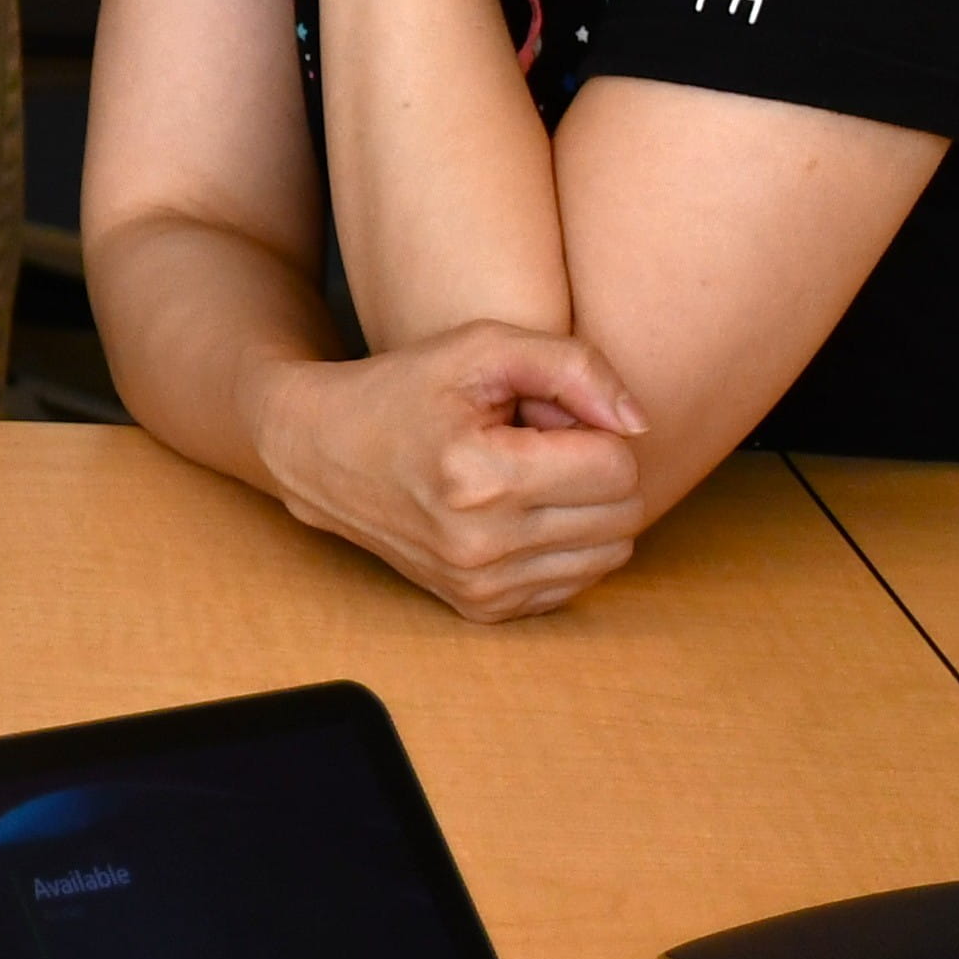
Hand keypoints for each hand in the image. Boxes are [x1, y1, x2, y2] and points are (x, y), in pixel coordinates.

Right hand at [245, 325, 651, 620]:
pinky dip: (564, 545)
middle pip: (623, 515)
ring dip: (584, 510)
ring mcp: (481, 586)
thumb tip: (639, 425)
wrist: (319, 451)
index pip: (617, 468)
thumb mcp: (481, 348)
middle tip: (538, 444)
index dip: (591, 429)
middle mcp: (481, 544)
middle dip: (595, 469)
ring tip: (526, 478)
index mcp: (480, 476)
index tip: (541, 416)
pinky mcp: (482, 609)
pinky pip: (576, 583)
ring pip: (611, 554)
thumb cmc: (403, 390)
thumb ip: (573, 366)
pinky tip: (517, 513)